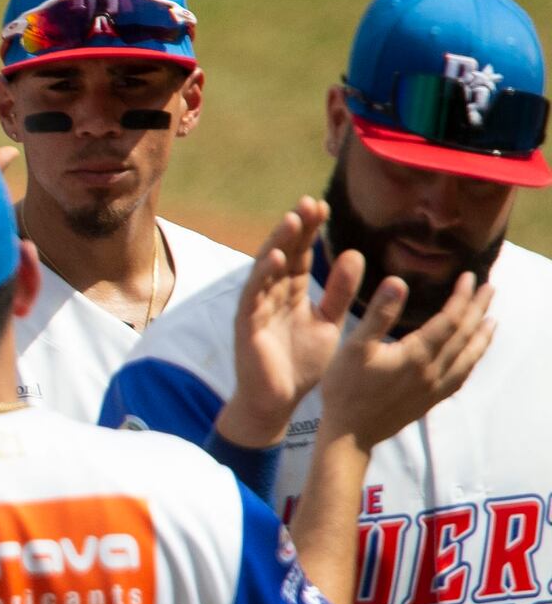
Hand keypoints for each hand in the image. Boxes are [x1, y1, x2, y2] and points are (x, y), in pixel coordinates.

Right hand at [215, 199, 353, 448]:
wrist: (277, 401)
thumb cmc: (300, 364)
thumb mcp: (328, 323)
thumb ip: (340, 293)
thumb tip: (356, 254)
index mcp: (292, 293)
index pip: (301, 255)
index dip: (311, 231)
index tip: (324, 206)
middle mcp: (272, 294)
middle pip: (284, 254)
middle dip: (296, 228)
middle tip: (310, 202)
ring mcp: (257, 306)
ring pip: (267, 268)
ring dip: (279, 243)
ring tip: (293, 219)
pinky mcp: (246, 323)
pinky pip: (254, 294)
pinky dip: (263, 275)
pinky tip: (275, 257)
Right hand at [319, 269, 494, 449]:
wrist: (350, 433)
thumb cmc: (345, 388)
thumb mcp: (354, 346)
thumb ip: (379, 314)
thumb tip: (398, 282)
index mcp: (417, 355)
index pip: (450, 320)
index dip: (462, 297)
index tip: (469, 277)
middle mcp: (433, 371)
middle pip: (465, 336)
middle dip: (478, 310)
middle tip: (490, 288)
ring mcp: (435, 388)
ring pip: (468, 358)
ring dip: (482, 336)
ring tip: (492, 320)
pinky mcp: (431, 400)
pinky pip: (461, 376)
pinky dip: (472, 360)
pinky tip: (471, 356)